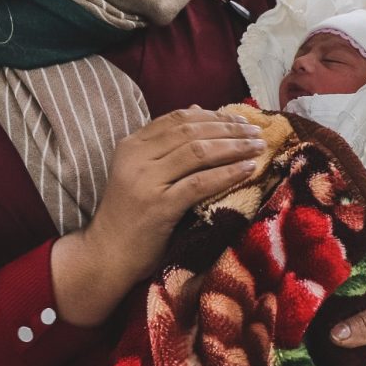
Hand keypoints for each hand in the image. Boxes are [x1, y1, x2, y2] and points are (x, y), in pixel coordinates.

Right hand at [51, 107, 264, 326]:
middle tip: (257, 132)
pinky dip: (227, 173)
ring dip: (234, 147)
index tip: (241, 120)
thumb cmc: (130, 216)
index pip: (178, 118)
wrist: (107, 255)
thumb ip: (166, 144)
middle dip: (229, 129)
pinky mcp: (159, 206)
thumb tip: (200, 109)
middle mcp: (136, 157)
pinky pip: (200, 183)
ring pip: (198, 152)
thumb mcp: (142, 172)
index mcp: (131, 144)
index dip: (214, 116)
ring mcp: (146, 180)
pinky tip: (248, 170)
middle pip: (191, 132)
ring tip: (258, 148)